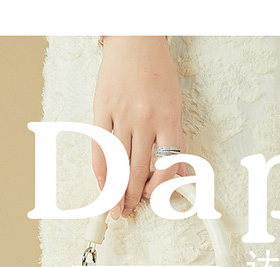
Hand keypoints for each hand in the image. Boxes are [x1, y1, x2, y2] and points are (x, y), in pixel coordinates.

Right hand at [93, 36, 186, 219]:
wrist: (135, 40)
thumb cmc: (157, 72)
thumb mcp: (175, 105)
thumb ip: (176, 139)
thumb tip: (179, 171)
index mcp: (168, 120)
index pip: (165, 165)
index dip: (158, 188)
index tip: (152, 198)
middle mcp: (145, 120)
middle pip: (137, 170)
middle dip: (132, 197)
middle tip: (126, 213)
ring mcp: (121, 114)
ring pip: (118, 162)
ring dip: (115, 190)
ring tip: (114, 207)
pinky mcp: (102, 108)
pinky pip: (100, 146)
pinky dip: (100, 168)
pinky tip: (101, 184)